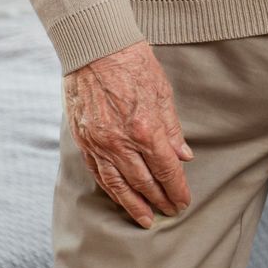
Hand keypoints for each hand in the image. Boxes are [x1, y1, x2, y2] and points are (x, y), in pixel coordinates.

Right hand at [63, 40, 193, 228]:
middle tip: (169, 212)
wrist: (94, 47)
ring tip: (144, 219)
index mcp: (145, 128)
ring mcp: (98, 143)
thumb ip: (172, 128)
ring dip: (132, 204)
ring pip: (117, 184)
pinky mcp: (83, 140)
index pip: (165, 169)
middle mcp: (120, 142)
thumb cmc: (133, 63)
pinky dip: (110, 188)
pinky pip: (98, 172)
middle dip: (158, 200)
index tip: (183, 201)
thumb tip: (183, 156)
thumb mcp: (162, 91)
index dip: (176, 189)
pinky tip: (119, 196)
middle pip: (143, 182)